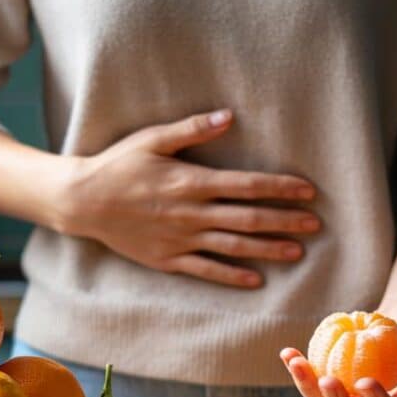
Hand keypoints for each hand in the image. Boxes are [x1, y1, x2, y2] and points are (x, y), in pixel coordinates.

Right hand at [60, 109, 319, 287]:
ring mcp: (180, 239)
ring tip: (297, 251)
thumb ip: (192, 129)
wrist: (82, 201)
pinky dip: (232, 276)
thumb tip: (229, 116)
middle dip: (285, 221)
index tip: (307, 191)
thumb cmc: (118, 165)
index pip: (247, 185)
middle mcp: (191, 213)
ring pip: (233, 246)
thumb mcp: (152, 139)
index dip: (280, 188)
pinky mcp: (168, 259)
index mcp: (191, 181)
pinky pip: (206, 270)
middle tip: (315, 224)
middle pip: (248, 218)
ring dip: (267, 249)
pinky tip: (255, 280)